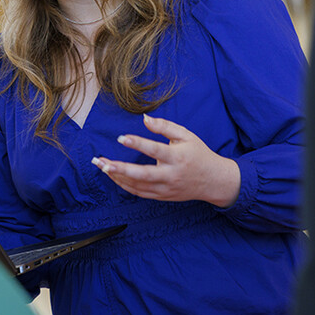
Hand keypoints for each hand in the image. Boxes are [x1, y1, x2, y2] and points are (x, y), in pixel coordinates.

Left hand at [92, 114, 240, 206]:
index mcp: (178, 157)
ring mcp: (166, 188)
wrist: (212, 180)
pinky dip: (125, 186)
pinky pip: (139, 193)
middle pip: (143, 174)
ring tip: (101, 166)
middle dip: (120, 169)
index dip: (138, 143)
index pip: (155, 150)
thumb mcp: (186, 135)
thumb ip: (165, 126)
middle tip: (103, 163)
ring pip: (138, 186)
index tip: (121, 137)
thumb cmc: (198, 154)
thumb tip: (144, 118)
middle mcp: (171, 175)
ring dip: (117, 177)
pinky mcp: (162, 196)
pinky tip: (113, 176)